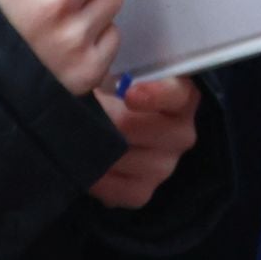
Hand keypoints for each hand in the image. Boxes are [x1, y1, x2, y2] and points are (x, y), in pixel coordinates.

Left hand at [90, 77, 198, 209]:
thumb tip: (108, 70)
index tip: (129, 92)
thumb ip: (120, 67)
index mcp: (180, 96)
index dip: (156, 94)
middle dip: (113, 122)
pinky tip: (87, 167)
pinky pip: (124, 192)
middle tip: (88, 113)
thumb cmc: (110, 87)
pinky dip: (101, 181)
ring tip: (80, 137)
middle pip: (150, 132)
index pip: (178, 95)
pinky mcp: (144, 190)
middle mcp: (180, 132)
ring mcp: (165, 164)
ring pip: (135, 162)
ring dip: (104, 150)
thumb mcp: (119, 69)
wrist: (99, 118)